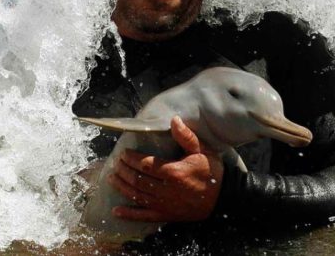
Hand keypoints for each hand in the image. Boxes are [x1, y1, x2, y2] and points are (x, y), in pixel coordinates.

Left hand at [108, 116, 222, 221]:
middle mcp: (167, 190)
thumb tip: (174, 120)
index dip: (131, 159)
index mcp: (174, 172)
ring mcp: (165, 205)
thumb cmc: (212, 172)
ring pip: (137, 196)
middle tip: (115, 164)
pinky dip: (129, 214)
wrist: (225, 198)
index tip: (123, 153)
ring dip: (122, 187)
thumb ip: (186, 136)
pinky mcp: (166, 216)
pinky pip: (144, 216)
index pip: (145, 164)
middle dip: (124, 171)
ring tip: (111, 178)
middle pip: (138, 179)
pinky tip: (116, 211)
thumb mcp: (202, 151)